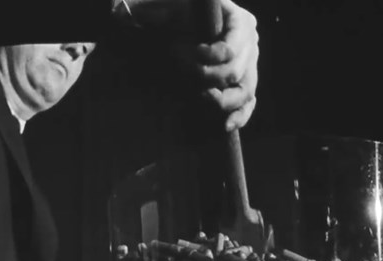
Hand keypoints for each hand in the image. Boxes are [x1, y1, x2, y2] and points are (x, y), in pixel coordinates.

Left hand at [122, 0, 258, 130]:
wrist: (175, 29)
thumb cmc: (175, 15)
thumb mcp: (168, 10)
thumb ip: (157, 14)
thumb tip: (133, 18)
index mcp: (239, 21)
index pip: (228, 49)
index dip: (203, 57)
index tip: (173, 51)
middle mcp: (249, 44)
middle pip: (236, 71)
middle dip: (205, 76)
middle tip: (178, 71)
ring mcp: (249, 66)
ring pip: (245, 91)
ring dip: (223, 101)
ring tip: (201, 98)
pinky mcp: (244, 85)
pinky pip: (248, 104)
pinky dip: (239, 116)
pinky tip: (224, 126)